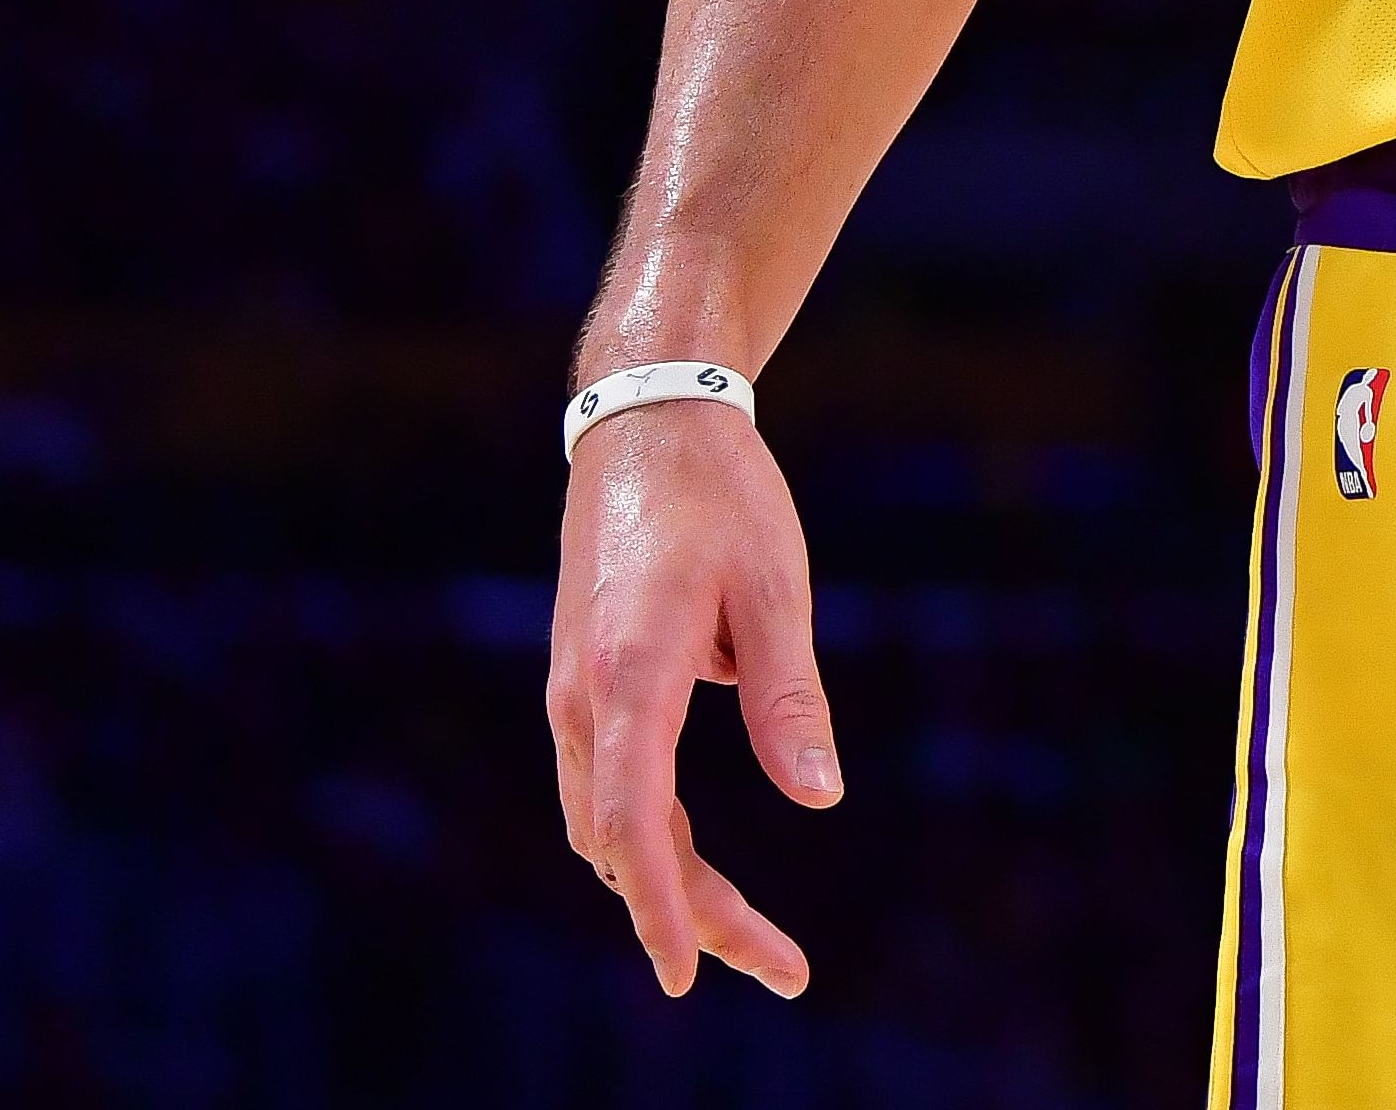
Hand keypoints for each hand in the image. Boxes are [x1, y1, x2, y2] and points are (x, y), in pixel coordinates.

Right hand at [545, 398, 843, 999]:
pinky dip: (648, 843)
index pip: (636, 821)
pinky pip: (609, 790)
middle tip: (783, 970)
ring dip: (670, 887)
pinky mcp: (584, 686)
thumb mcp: (775, 587)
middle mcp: (586, 697)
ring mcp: (575, 694)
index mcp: (631, 671)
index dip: (664, 906)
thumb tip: (821, 799)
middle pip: (625, 844)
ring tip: (753, 940)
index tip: (688, 976)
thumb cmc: (721, 495)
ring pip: (610, 827)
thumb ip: (790, 697)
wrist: (645, 420)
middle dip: (694, 916)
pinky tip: (694, 870)